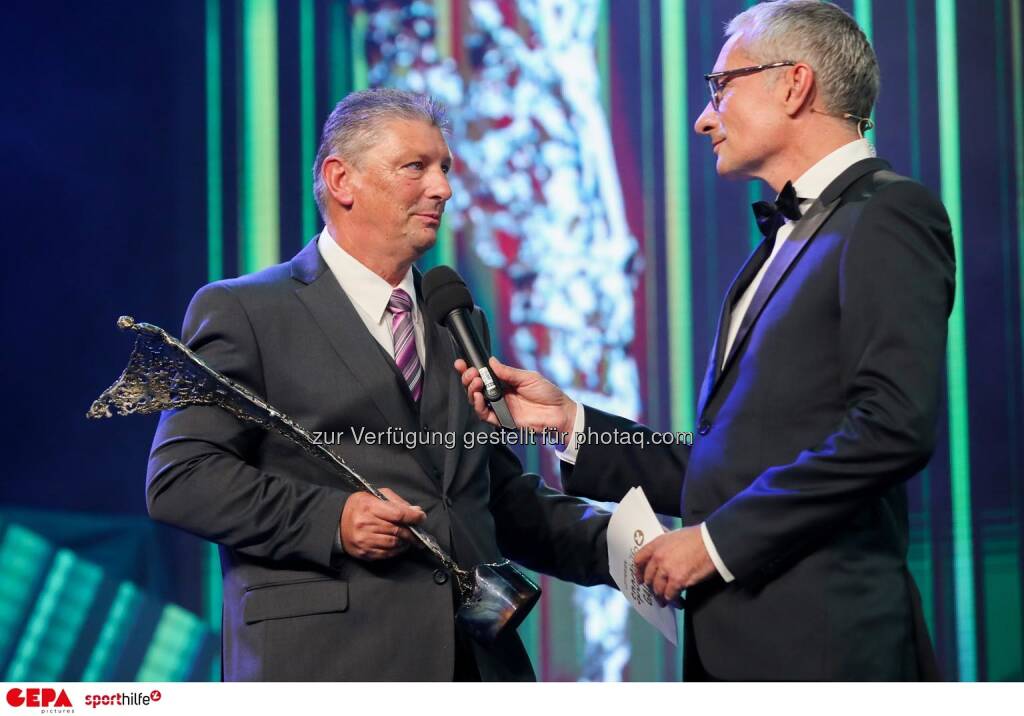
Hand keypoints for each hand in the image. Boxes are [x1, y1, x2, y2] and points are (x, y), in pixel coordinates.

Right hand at [340, 488, 425, 559]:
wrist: (338, 522)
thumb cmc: (359, 507)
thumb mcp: (375, 496)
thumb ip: (396, 502)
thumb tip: (416, 511)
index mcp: (369, 507)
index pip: (398, 514)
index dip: (413, 517)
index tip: (421, 517)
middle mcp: (366, 524)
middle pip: (398, 530)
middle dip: (412, 531)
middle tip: (418, 531)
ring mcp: (364, 540)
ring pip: (394, 543)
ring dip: (405, 542)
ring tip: (409, 538)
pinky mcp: (364, 552)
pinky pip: (386, 554)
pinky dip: (396, 550)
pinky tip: (399, 545)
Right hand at [454, 356, 576, 435]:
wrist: (559, 412)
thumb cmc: (548, 393)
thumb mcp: (528, 377)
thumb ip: (508, 372)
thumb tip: (491, 362)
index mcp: (505, 382)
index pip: (484, 376)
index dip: (471, 370)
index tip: (461, 363)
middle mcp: (500, 395)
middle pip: (476, 388)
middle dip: (468, 379)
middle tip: (470, 373)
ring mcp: (500, 407)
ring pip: (477, 401)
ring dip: (472, 391)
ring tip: (476, 383)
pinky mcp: (503, 420)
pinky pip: (485, 415)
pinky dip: (479, 406)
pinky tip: (479, 397)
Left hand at [634, 526, 715, 606]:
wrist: (711, 543)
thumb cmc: (697, 537)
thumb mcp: (675, 535)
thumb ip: (665, 545)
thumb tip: (663, 551)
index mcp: (657, 544)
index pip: (639, 560)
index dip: (638, 572)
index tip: (640, 579)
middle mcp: (658, 557)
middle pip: (648, 578)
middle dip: (652, 587)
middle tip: (657, 592)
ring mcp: (666, 570)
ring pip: (658, 589)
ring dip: (662, 596)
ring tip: (667, 600)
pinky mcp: (677, 580)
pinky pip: (670, 595)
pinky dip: (674, 601)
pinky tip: (679, 602)